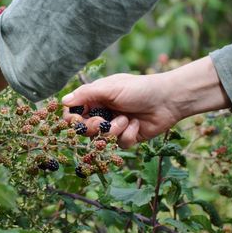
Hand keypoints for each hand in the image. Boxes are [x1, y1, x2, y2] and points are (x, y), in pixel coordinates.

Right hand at [62, 56, 230, 147]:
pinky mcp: (128, 137)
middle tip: (102, 121)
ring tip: (126, 119)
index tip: (75, 120)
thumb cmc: (139, 88)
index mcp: (95, 99)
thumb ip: (86, 94)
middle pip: (84, 129)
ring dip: (113, 130)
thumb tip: (63, 101)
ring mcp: (114, 126)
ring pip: (101, 139)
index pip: (73, 112)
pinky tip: (136, 125)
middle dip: (93, 127)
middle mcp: (102, 113)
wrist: (168, 100)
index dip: (71, 119)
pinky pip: (120, 144)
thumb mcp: (110, 88)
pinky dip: (128, 134)